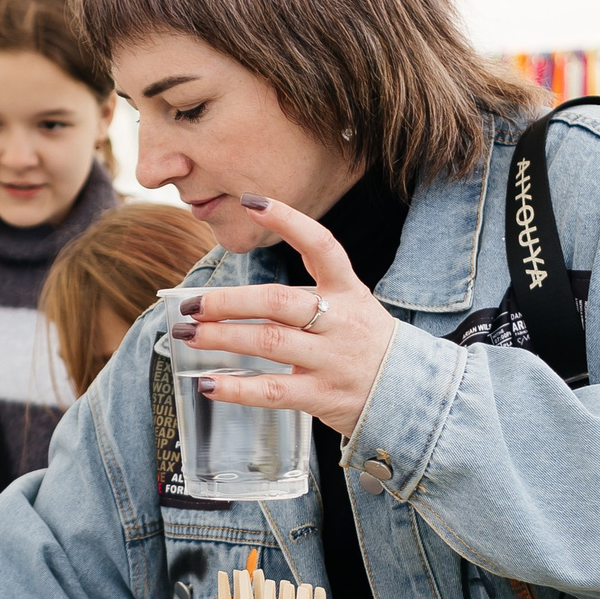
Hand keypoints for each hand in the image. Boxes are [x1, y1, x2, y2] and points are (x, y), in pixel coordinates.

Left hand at [170, 196, 397, 438]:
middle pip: (278, 302)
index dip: (288, 221)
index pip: (321, 246)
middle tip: (192, 304)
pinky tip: (207, 383)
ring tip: (189, 333)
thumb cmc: (365, 344)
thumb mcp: (352, 307)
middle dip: (229, 301)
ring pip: (268, 342)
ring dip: (222, 337)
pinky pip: (272, 391)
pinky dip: (236, 388)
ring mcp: (331, 359)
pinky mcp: (321, 396)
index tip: (252, 202)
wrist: (410, 394)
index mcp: (348, 291)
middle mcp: (340, 321)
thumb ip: (307, 296)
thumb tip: (239, 296)